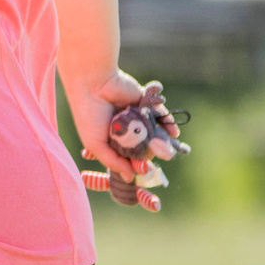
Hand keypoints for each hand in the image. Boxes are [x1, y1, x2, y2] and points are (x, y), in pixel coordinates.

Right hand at [72, 71, 181, 186]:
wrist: (94, 85)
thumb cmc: (89, 116)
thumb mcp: (96, 145)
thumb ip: (113, 162)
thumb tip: (130, 178)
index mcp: (111, 139)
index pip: (128, 156)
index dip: (137, 164)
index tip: (145, 170)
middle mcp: (125, 128)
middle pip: (143, 144)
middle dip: (152, 151)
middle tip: (160, 157)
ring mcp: (135, 114)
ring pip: (153, 129)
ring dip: (163, 138)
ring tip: (171, 147)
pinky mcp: (145, 101)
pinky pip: (159, 112)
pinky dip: (167, 121)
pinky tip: (174, 132)